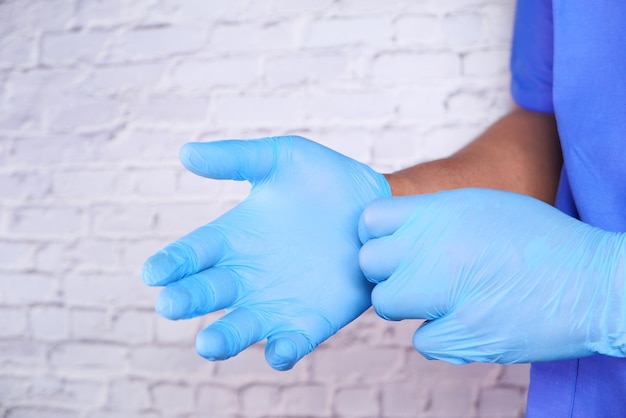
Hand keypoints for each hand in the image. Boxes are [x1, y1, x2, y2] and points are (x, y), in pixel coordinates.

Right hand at [142, 136, 389, 369]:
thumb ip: (236, 158)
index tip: (154, 272)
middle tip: (171, 304)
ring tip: (208, 343)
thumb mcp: (281, 158)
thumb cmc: (325, 180)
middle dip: (187, 300)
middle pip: (206, 293)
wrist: (376, 207)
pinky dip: (282, 351)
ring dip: (222, 338)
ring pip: (240, 327)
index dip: (172, 263)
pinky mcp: (310, 321)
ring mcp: (276, 302)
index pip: (192, 253)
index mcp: (233, 237)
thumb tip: (185, 152)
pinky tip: (279, 350)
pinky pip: (291, 343)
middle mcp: (246, 275)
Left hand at [358, 188, 625, 363]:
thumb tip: (393, 233)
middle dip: (387, 274)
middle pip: (369, 264)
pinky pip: (422, 340)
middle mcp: (436, 247)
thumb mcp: (482, 207)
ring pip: (387, 303)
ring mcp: (446, 291)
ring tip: (444, 299)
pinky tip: (468, 322)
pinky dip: (441, 336)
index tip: (392, 248)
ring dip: (409, 305)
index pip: (370, 220)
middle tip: (415, 278)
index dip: (377, 237)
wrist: (595, 283)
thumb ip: (433, 217)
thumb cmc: (540, 242)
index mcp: (441, 212)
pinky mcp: (462, 333)